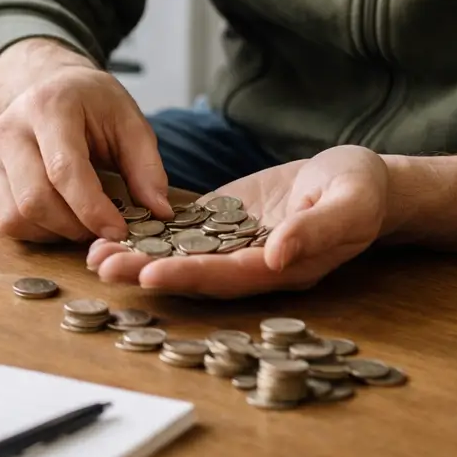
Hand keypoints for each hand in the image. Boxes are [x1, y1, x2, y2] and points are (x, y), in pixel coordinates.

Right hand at [0, 40, 170, 243]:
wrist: (48, 85)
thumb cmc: (90, 104)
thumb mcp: (128, 120)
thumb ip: (146, 166)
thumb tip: (158, 212)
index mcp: (49, 107)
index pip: (63, 170)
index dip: (92, 209)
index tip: (118, 231)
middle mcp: (9, 129)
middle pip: (34, 200)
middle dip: (75, 227)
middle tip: (104, 229)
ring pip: (15, 217)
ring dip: (54, 233)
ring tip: (81, 221)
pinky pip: (5, 221)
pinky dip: (36, 231)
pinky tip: (59, 216)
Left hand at [86, 146, 389, 295]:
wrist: (358, 179)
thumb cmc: (362, 189)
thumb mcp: (350, 203)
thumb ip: (317, 229)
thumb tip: (278, 253)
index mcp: (284, 267)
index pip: (230, 277)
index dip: (190, 277)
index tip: (151, 274)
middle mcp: (253, 264)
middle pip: (195, 274)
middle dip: (148, 272)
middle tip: (102, 267)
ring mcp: (236, 246)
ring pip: (182, 256)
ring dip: (139, 256)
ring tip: (94, 254)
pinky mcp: (225, 223)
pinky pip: (184, 232)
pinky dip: (151, 232)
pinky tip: (114, 227)